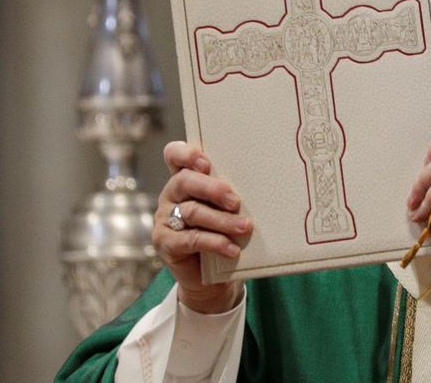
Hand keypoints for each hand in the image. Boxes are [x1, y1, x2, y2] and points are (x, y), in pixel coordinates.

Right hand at [152, 141, 252, 313]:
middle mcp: (171, 195)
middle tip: (236, 202)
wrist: (210, 275)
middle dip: (213, 189)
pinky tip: (232, 249)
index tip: (207, 164)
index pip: (174, 155)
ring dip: (222, 220)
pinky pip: (190, 239)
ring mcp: (165, 218)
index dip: (186, 154)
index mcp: (185, 179)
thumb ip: (232, 194)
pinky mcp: (165, 242)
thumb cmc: (223, 232)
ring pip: (192, 211)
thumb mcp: (227, 209)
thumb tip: (264, 185)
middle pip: (185, 181)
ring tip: (245, 227)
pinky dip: (215, 242)